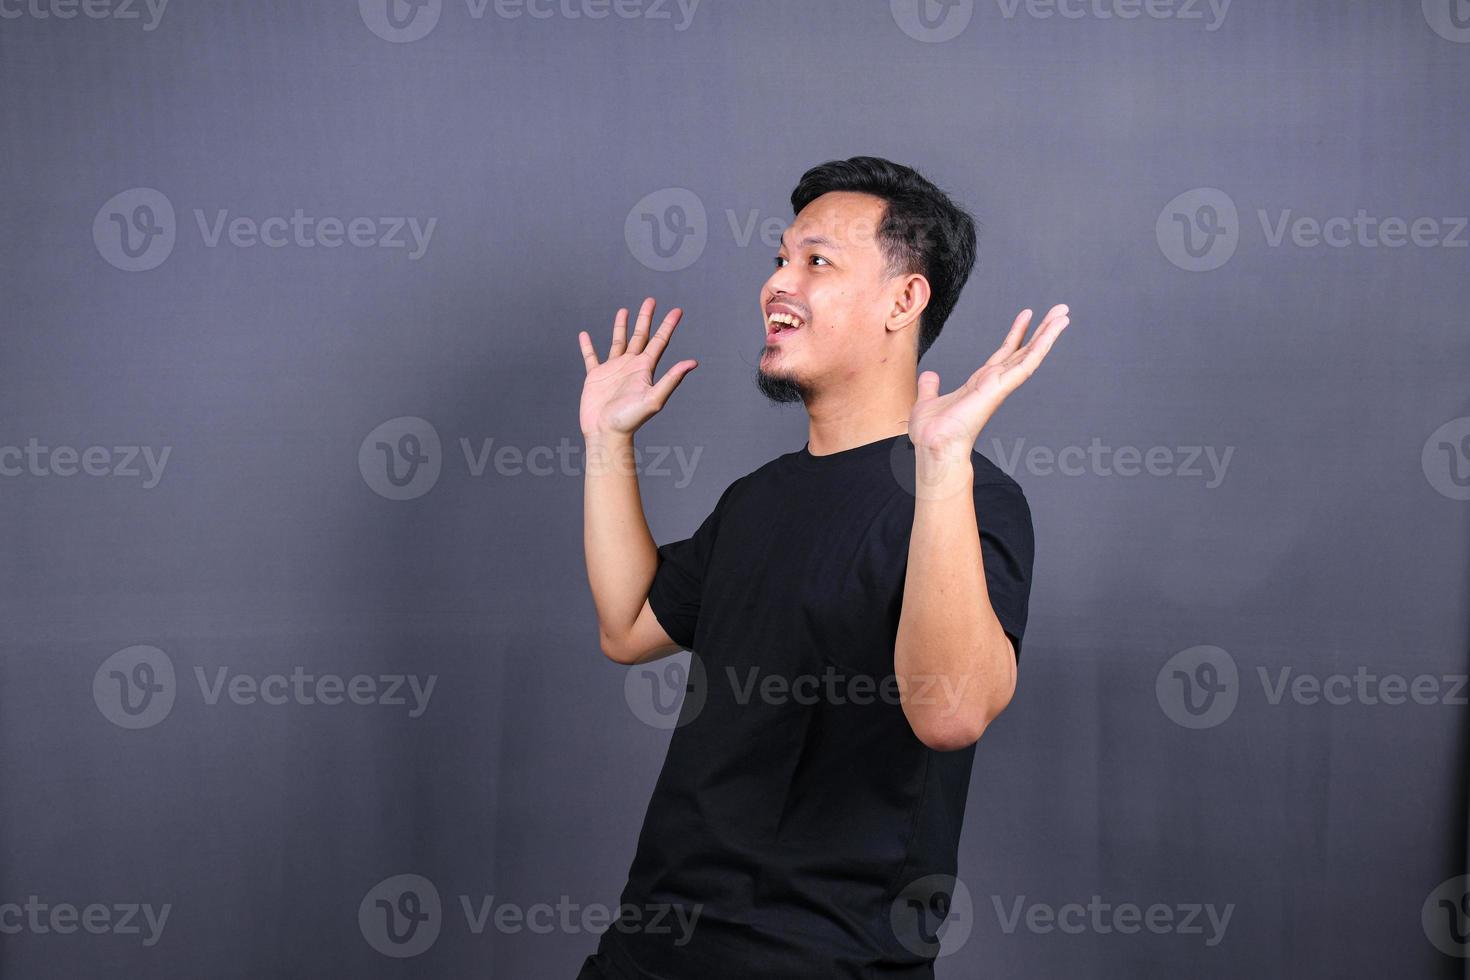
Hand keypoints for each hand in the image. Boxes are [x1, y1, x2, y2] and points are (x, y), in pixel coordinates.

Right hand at [578, 297, 696, 437]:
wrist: (606, 433)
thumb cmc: (630, 420)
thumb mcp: (654, 399)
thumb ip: (671, 379)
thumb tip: (693, 362)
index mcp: (645, 369)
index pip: (659, 342)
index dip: (668, 326)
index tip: (677, 310)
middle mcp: (631, 366)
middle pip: (640, 336)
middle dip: (646, 318)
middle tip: (651, 300)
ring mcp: (613, 370)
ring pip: (618, 342)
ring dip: (621, 326)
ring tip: (624, 310)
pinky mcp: (596, 377)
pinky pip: (591, 357)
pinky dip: (587, 346)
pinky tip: (584, 335)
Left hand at [909, 304, 1069, 458]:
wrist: (933, 445)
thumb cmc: (931, 433)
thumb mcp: (929, 401)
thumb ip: (931, 387)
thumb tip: (930, 376)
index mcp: (980, 383)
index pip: (1002, 354)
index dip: (1015, 334)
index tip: (1026, 315)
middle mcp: (994, 382)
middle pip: (1023, 350)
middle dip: (1041, 330)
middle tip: (1059, 310)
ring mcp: (1000, 385)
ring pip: (1030, 354)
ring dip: (1048, 334)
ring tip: (1063, 314)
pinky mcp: (1002, 387)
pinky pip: (1027, 363)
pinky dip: (1041, 346)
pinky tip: (1053, 331)